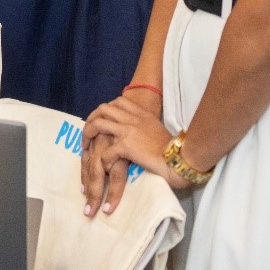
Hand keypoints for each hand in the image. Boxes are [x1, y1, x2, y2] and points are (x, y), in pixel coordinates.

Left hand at [81, 94, 185, 215]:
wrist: (183, 160)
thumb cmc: (174, 150)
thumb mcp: (158, 130)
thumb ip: (144, 126)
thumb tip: (135, 132)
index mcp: (142, 114)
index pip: (118, 102)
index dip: (106, 110)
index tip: (101, 120)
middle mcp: (133, 118)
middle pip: (102, 109)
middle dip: (91, 119)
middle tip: (87, 134)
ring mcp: (129, 130)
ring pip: (98, 124)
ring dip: (88, 136)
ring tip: (86, 149)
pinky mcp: (127, 146)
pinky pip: (106, 151)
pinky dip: (103, 160)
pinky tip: (106, 168)